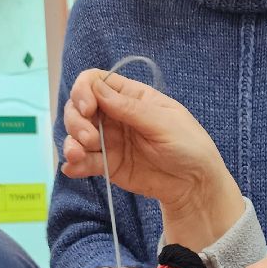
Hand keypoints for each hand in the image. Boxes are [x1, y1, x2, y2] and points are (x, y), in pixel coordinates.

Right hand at [60, 70, 229, 205]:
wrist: (195, 185)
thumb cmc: (189, 146)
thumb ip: (130, 108)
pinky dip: (74, 164)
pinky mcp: (107, 164)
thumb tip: (96, 88)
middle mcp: (115, 115)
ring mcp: (109, 140)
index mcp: (131, 96)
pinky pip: (84, 161)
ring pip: (76, 134)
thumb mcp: (164, 123)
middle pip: (79, 107)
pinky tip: (73, 168)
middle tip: (90, 138)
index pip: (95, 82)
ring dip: (71, 142)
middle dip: (76, 121)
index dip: (84, 91)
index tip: (88, 108)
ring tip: (78, 156)